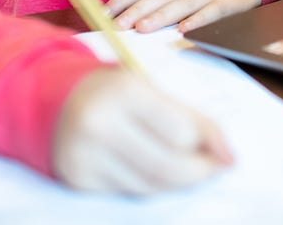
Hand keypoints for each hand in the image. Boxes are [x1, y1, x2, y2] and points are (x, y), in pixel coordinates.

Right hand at [53, 68, 232, 194]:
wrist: (54, 100)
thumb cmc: (114, 91)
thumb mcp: (150, 89)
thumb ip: (190, 117)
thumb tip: (229, 156)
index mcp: (124, 90)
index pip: (181, 131)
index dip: (211, 146)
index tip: (228, 155)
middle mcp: (100, 123)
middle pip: (167, 166)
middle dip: (200, 172)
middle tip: (214, 170)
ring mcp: (85, 155)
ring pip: (150, 185)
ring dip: (178, 181)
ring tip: (188, 169)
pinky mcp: (78, 179)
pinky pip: (128, 192)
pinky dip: (150, 185)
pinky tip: (153, 169)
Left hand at [107, 0, 260, 31]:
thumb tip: (130, 5)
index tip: (103, 13)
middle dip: (136, 10)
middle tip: (117, 25)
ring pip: (183, 3)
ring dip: (162, 16)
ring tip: (143, 28)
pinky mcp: (232, 1)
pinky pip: (214, 10)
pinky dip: (200, 19)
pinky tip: (186, 29)